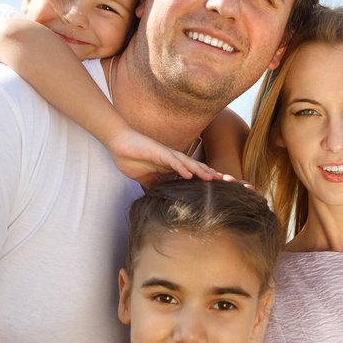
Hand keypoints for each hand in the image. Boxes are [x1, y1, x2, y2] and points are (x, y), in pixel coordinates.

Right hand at [107, 128, 221, 187]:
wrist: (118, 143)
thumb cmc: (130, 158)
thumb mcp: (145, 178)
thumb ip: (153, 186)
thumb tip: (157, 199)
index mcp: (170, 165)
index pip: (191, 173)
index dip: (203, 179)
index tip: (216, 188)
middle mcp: (172, 159)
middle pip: (195, 167)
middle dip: (209, 174)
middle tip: (225, 183)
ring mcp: (166, 154)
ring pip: (187, 163)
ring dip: (200, 170)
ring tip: (212, 179)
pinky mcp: (157, 152)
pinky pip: (172, 160)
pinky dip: (181, 167)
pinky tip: (189, 175)